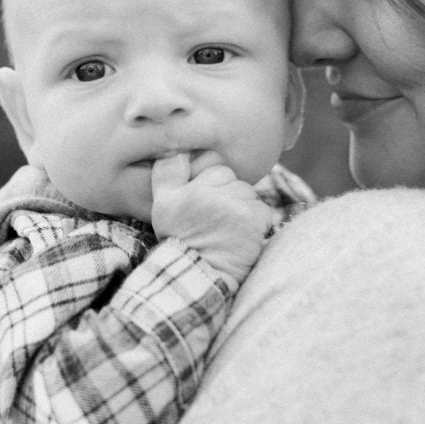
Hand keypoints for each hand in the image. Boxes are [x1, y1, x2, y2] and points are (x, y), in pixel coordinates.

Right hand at [150, 151, 273, 288]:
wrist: (201, 274)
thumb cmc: (180, 239)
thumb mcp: (162, 205)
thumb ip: (167, 173)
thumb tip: (179, 149)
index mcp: (189, 188)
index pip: (216, 168)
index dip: (212, 184)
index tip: (205, 204)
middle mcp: (213, 194)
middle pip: (234, 180)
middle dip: (229, 195)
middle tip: (215, 219)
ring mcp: (236, 207)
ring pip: (249, 194)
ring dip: (243, 207)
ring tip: (228, 228)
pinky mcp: (254, 222)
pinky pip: (263, 210)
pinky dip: (256, 222)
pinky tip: (242, 235)